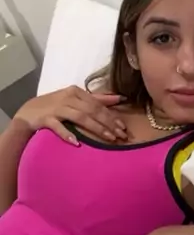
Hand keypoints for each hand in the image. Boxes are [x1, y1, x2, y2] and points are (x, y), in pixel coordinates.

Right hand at [14, 86, 128, 144]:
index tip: (123, 127)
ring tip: (108, 138)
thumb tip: (120, 98)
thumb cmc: (55, 105)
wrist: (28, 112)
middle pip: (92, 110)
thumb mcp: (76, 99)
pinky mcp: (46, 119)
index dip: (112, 116)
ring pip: (80, 118)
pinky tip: (77, 143)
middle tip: (120, 135)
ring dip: (96, 128)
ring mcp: (57, 108)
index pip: (98, 104)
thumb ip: (97, 99)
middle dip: (108, 123)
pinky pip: (58, 127)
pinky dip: (68, 134)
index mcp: (76, 92)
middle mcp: (68, 98)